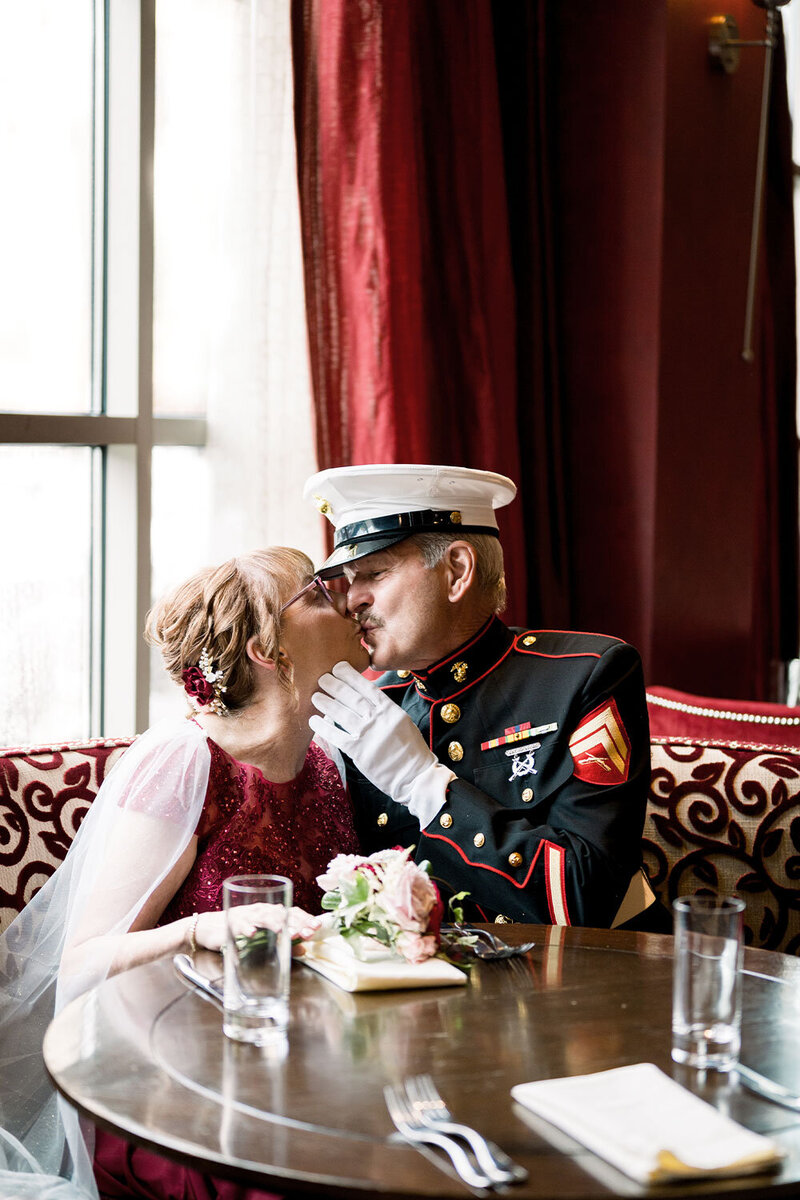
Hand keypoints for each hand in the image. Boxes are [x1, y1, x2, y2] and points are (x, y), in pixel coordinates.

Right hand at [193, 904, 320, 951]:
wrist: (210, 928)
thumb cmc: (240, 931)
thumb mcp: (263, 938)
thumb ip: (283, 942)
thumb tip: (304, 949)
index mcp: (271, 912)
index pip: (292, 911)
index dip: (305, 918)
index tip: (318, 926)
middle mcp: (261, 910)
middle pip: (282, 913)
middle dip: (296, 922)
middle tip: (308, 931)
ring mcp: (247, 915)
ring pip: (264, 917)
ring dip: (275, 924)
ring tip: (286, 931)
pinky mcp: (232, 923)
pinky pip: (240, 925)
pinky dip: (246, 928)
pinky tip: (252, 933)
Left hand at [309, 661, 453, 824]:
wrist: (416, 776)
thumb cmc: (411, 751)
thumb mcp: (403, 723)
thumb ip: (385, 712)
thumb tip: (366, 700)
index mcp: (391, 711)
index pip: (368, 688)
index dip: (351, 676)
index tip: (338, 667)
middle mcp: (379, 719)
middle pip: (352, 697)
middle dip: (335, 686)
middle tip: (322, 677)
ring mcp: (368, 735)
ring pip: (342, 714)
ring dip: (326, 703)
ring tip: (315, 696)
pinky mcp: (359, 752)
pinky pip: (337, 736)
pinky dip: (324, 728)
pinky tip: (313, 721)